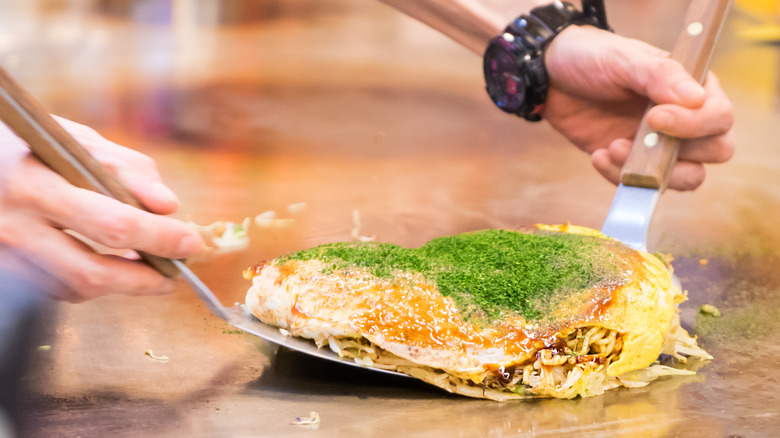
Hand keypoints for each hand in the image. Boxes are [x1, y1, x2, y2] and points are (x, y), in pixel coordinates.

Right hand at [0, 118, 203, 301]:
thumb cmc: (26, 144)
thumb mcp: (75, 140)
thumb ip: (125, 169)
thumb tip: (168, 206)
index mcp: (34, 184)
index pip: (112, 224)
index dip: (159, 238)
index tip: (190, 242)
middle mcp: (13, 225)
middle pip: (93, 272)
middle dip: (145, 279)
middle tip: (175, 273)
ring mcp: (3, 254)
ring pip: (74, 288)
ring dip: (120, 285)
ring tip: (147, 268)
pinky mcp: (2, 270)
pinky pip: (54, 289)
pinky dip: (90, 284)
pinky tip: (109, 266)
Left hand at [542, 25, 734, 190]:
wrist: (551, 79)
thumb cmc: (592, 58)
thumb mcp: (625, 59)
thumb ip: (661, 76)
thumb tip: (698, 99)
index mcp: (693, 87)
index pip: (720, 117)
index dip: (694, 124)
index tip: (654, 116)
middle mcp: (687, 119)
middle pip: (717, 151)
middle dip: (678, 154)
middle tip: (637, 138)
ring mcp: (661, 144)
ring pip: (687, 177)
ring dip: (652, 172)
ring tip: (612, 148)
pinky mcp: (634, 162)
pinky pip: (643, 184)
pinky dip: (620, 176)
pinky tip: (598, 154)